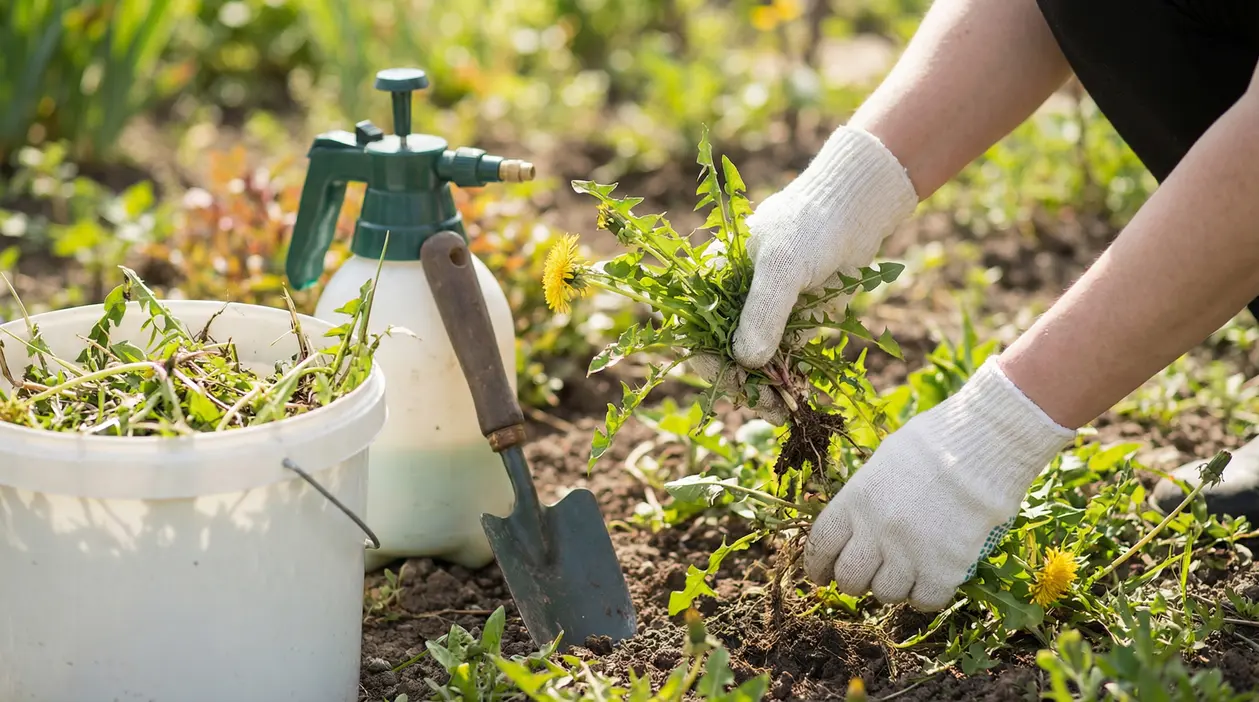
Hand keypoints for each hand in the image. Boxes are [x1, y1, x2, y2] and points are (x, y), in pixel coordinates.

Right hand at [688, 125, 918, 421]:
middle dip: (738, 382)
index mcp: (713, 280)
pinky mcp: (792, 328)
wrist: (855, 214)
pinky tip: (794, 400)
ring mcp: (763, 317)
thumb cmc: (808, 227)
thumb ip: (763, 311)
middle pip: (721, 354)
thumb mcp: (782, 265)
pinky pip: (781, 364)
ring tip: (783, 409)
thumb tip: (747, 362)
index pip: (694, 328)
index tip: (731, 380)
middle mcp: (732, 303)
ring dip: (763, 391)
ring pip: (752, 366)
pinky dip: (785, 384)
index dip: (706, 358)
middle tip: (763, 402)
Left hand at [802, 355, 1075, 610]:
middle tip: (870, 575)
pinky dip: (927, 595)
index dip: (818, 566)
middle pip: (849, 579)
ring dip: (894, 587)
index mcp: (855, 501)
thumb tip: (857, 524)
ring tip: (908, 571)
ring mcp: (908, 552)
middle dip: (855, 582)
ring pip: (886, 594)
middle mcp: (874, 531)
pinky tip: (935, 579)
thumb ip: (866, 497)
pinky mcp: (944, 568)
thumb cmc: (936, 441)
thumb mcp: (885, 461)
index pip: (821, 545)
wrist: (983, 443)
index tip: (821, 576)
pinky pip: (925, 600)